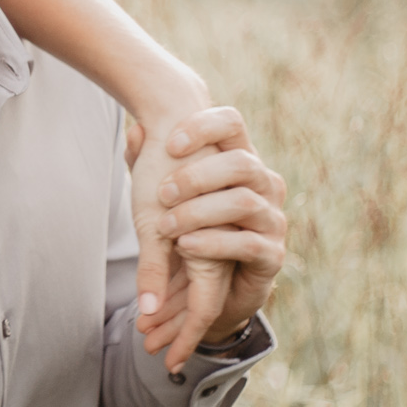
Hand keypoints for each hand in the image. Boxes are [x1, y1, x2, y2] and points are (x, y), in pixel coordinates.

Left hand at [135, 106, 285, 365]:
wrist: (210, 283)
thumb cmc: (187, 222)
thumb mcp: (160, 191)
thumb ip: (146, 162)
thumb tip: (134, 130)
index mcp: (239, 158)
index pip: (231, 123)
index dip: (203, 127)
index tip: (169, 145)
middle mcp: (263, 183)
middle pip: (241, 163)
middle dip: (196, 177)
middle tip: (161, 194)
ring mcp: (272, 218)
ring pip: (244, 202)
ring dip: (198, 212)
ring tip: (164, 227)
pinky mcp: (272, 255)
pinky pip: (248, 243)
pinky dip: (212, 243)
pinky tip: (184, 245)